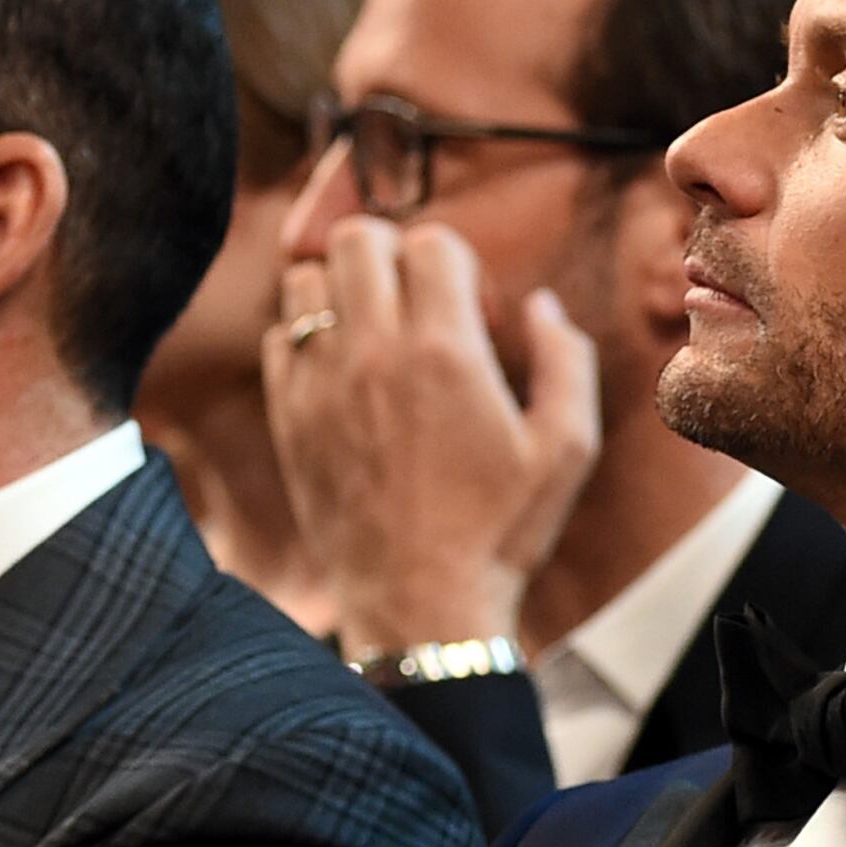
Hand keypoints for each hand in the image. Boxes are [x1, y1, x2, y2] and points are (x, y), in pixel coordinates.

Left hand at [264, 217, 600, 654]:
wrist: (421, 607)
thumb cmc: (501, 533)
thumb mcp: (566, 449)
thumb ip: (564, 359)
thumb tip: (537, 303)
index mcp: (446, 352)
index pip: (430, 241)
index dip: (458, 261)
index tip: (474, 311)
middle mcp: (373, 355)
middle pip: (355, 238)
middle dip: (392, 252)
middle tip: (418, 301)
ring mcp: (320, 386)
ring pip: (304, 279)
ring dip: (342, 288)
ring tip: (375, 328)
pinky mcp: (288, 419)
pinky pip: (279, 338)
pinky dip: (307, 336)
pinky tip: (343, 371)